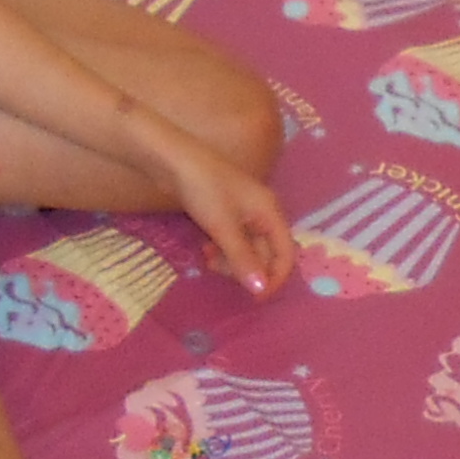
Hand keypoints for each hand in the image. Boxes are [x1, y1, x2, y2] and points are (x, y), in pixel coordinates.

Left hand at [155, 135, 294, 294]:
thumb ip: (243, 259)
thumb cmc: (203, 190)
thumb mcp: (223, 228)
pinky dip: (222, 249)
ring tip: (208, 258)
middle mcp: (263, 213)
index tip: (254, 298)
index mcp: (270, 213)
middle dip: (245, 268)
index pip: (286, 254)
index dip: (274, 278)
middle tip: (218, 271)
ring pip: (248, 249)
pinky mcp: (227, 212)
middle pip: (266, 253)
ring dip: (230, 260)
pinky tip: (205, 248)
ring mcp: (244, 212)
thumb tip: (261, 289)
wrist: (173, 161)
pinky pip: (233, 240)